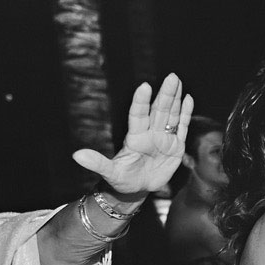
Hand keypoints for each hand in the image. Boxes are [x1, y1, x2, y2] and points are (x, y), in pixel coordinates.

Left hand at [72, 73, 192, 196]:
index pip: (138, 116)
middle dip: (165, 94)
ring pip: (171, 114)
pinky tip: (187, 98)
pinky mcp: (175, 146)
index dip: (141, 102)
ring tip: (176, 80)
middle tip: (171, 76)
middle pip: (159, 110)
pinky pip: (182, 127)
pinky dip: (185, 113)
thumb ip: (97, 163)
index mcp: (135, 138)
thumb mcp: (109, 173)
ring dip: (175, 98)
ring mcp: (164, 138)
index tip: (144, 87)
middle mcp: (150, 134)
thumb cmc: (121, 180)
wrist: (136, 188)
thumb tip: (77, 155)